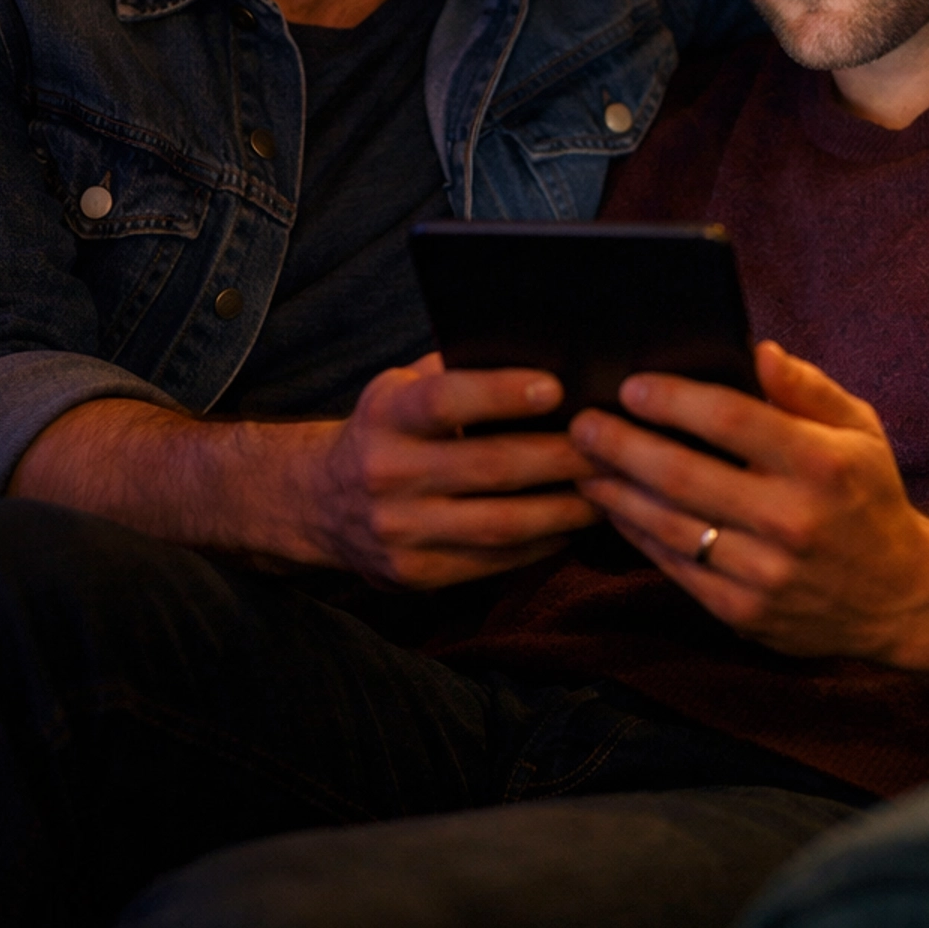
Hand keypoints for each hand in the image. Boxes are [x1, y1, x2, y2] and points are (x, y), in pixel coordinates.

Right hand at [311, 353, 593, 588]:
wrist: (317, 502)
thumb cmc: (385, 430)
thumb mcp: (399, 388)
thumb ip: (453, 372)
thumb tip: (539, 353)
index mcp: (387, 417)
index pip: (445, 400)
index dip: (501, 393)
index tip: (555, 387)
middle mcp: (388, 474)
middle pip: (492, 467)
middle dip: (561, 457)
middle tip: (611, 445)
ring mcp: (400, 531)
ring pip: (502, 524)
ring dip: (564, 509)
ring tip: (607, 491)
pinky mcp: (416, 575)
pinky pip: (494, 561)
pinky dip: (541, 544)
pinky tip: (572, 526)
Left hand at [571, 341, 928, 661]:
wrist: (900, 597)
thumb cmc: (869, 497)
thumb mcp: (860, 429)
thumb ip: (807, 387)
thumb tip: (758, 350)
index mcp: (821, 462)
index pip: (730, 419)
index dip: (672, 400)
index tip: (631, 387)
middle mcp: (792, 518)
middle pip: (683, 474)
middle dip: (621, 445)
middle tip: (581, 425)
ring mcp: (766, 572)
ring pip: (669, 525)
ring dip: (616, 493)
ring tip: (584, 466)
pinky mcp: (745, 613)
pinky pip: (676, 568)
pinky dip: (639, 536)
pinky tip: (618, 510)